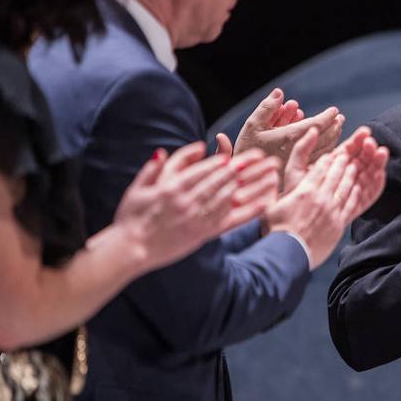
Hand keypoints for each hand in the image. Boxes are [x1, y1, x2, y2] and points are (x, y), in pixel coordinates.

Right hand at [113, 143, 280, 270]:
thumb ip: (157, 167)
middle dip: (246, 168)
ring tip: (271, 175)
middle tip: (266, 158)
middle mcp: (187, 202)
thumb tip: (183, 151)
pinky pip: (231, 221)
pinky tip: (266, 203)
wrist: (130, 249)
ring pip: (230, 198)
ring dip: (253, 185)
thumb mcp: (139, 187)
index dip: (224, 161)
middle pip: (222, 181)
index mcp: (172, 188)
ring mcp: (197, 219)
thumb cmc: (132, 217)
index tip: (241, 154)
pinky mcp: (203, 234)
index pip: (204, 171)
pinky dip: (249, 211)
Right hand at [215, 88, 343, 170]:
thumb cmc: (246, 150)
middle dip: (333, 127)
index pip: (316, 125)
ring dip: (333, 138)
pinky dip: (327, 152)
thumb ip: (266, 108)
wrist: (241, 181)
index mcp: (289, 138)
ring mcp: (301, 166)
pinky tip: (329, 147)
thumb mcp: (251, 126)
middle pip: (324, 138)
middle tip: (339, 118)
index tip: (334, 110)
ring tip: (336, 129)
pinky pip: (319, 162)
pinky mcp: (301, 176)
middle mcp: (298, 153)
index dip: (327, 117)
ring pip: (324, 151)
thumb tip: (279, 93)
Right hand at [263, 129, 389, 269]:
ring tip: (354, 167)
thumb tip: (271, 180)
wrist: (288, 254)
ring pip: (345, 188)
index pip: (318, 170)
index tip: (331, 154)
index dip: (326, 160)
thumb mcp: (271, 206)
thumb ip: (277, 191)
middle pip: (334, 175)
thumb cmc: (276, 231)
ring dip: (350, 175)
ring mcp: (331, 211)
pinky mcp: (338, 224)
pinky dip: (355, 194)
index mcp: (304, 191)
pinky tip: (357, 188)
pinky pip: (350, 205)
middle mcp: (320, 198)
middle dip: (341, 163)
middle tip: (346, 155)